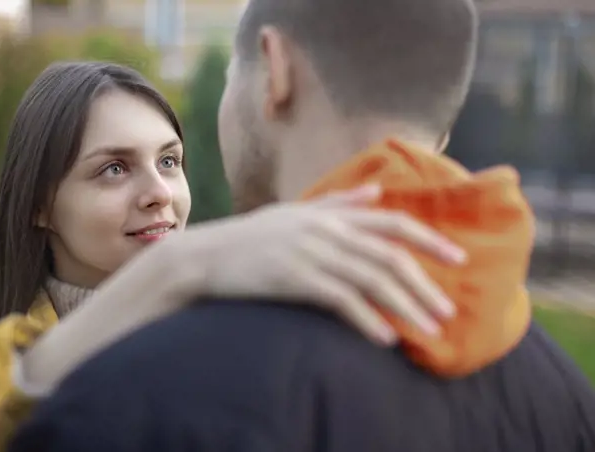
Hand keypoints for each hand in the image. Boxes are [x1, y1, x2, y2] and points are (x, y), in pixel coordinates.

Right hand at [19, 185, 464, 393]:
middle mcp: (324, 230)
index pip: (391, 223)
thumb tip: (377, 192)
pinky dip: (365, 320)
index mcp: (329, 213)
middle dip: (423, 285)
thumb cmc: (252, 237)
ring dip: (404, 308)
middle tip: (448, 312)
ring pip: (370, 281)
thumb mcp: (295, 211)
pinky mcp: (292, 279)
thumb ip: (338, 202)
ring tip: (428, 331)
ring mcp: (309, 253)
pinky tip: (383, 339)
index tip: (458, 257)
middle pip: (388, 257)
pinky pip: (339, 301)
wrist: (204, 255)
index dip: (429, 239)